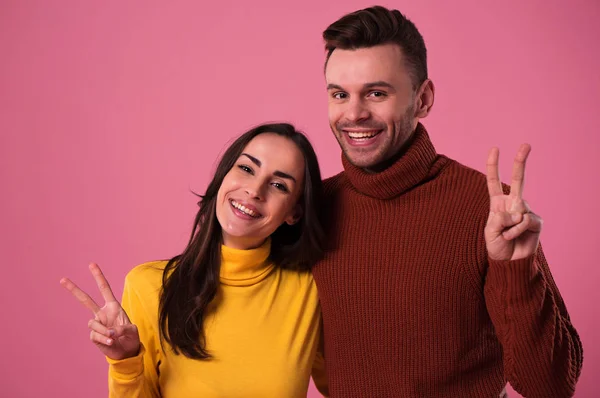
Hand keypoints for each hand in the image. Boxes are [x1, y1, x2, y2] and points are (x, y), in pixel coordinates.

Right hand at [60, 263, 139, 359]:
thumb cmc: (131, 337)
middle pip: (86, 300)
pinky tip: (111, 342)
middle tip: (62, 279)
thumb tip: (109, 332)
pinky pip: (95, 335)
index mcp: (113, 306)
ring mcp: (97, 324)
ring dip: (103, 331)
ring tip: (113, 337)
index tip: (91, 264)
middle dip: (74, 289)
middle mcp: (102, 313)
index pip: (104, 289)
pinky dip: (104, 339)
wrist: (127, 352)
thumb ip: (121, 328)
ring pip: (92, 323)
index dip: (98, 277)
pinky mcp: (94, 336)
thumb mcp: (131, 330)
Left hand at [485, 144, 542, 260]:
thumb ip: (498, 220)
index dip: (493, 166)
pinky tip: (514, 237)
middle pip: (518, 179)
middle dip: (520, 161)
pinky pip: (525, 220)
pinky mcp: (535, 221)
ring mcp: (525, 211)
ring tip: (506, 236)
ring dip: (509, 225)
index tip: (494, 149)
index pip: (494, 181)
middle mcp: (512, 204)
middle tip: (526, 144)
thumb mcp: (490, 232)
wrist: (509, 262)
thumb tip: (514, 212)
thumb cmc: (497, 246)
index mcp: (497, 203)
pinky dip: (517, 230)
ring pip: (518, 209)